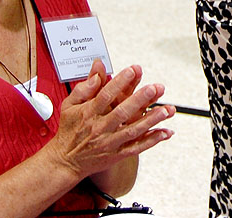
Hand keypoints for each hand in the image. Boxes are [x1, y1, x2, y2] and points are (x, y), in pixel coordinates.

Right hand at [46, 61, 174, 179]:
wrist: (64, 162)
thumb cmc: (68, 131)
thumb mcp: (69, 105)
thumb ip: (84, 87)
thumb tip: (98, 68)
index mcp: (88, 114)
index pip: (105, 96)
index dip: (119, 83)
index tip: (132, 70)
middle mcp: (100, 128)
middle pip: (122, 113)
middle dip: (140, 100)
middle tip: (155, 87)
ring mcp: (109, 143)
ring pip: (133, 131)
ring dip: (151, 120)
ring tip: (166, 110)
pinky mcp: (116, 155)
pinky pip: (137, 147)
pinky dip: (152, 140)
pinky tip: (165, 132)